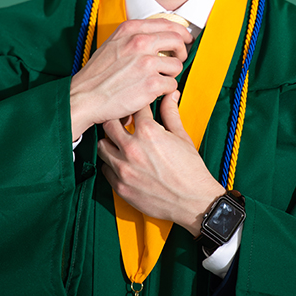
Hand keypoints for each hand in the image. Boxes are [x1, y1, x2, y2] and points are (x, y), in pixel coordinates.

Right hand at [70, 18, 192, 138]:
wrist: (84, 97)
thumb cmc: (97, 74)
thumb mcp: (113, 43)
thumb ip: (134, 36)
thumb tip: (159, 35)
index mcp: (130, 29)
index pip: (167, 23)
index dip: (180, 31)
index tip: (184, 38)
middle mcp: (139, 42)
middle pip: (177, 40)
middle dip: (182, 51)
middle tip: (179, 59)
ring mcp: (146, 63)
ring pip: (177, 65)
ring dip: (171, 74)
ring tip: (159, 79)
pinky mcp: (151, 84)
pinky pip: (172, 84)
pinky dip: (165, 90)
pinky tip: (153, 92)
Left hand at [98, 91, 224, 235]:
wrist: (193, 201)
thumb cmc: (190, 170)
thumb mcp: (181, 136)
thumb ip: (171, 113)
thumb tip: (170, 95)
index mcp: (148, 132)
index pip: (134, 108)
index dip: (136, 105)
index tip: (137, 106)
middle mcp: (132, 149)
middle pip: (108, 123)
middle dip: (116, 120)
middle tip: (122, 123)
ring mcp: (124, 168)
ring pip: (102, 146)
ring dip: (110, 142)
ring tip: (119, 143)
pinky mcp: (120, 186)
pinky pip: (105, 169)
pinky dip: (111, 164)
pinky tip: (122, 162)